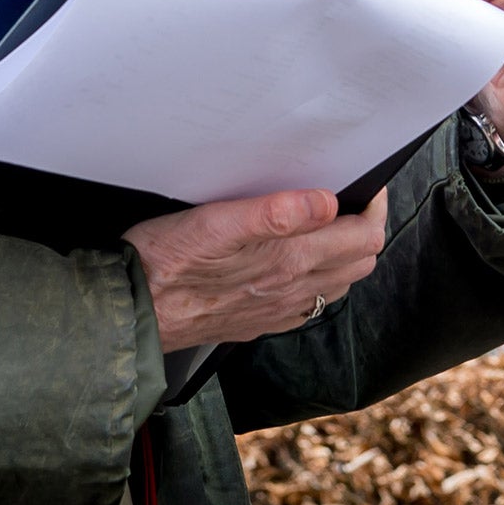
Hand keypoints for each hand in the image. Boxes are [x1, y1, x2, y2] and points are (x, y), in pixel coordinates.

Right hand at [123, 189, 386, 352]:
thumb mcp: (215, 224)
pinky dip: (319, 280)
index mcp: (290, 262)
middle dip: (365, 228)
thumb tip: (327, 202)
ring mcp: (278, 310)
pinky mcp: (258, 321)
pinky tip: (298, 263)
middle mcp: (292, 291)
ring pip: (338, 285)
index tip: (364, 183)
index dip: (372, 206)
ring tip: (331, 223)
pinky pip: (308, 304)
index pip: (364, 237)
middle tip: (352, 198)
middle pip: (360, 262)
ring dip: (345, 254)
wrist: (131, 314)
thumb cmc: (165, 261)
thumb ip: (276, 214)